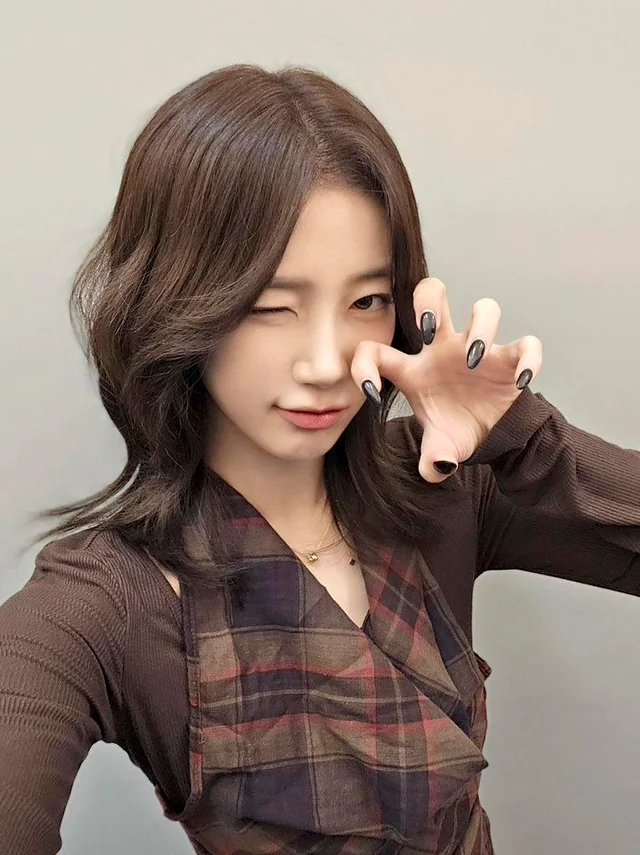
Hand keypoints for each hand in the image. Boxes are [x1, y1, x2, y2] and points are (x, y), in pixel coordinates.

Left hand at [351, 277, 542, 482]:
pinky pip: (527, 345)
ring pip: (485, 309)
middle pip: (432, 296)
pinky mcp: (511, 360)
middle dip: (427, 301)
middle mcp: (444, 350)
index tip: (372, 393)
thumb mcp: (439, 447)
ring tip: (473, 357)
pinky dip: (529, 359)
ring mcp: (479, 350)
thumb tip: (437, 467)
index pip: (375, 351)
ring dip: (480, 326)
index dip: (364, 365)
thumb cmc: (455, 429)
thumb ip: (432, 460)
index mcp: (413, 369)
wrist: (492, 436)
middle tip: (428, 328)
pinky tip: (522, 381)